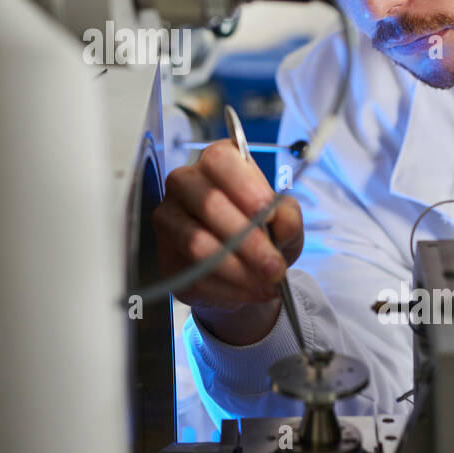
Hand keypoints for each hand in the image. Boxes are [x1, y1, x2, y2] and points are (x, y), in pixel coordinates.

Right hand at [152, 139, 303, 344]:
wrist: (245, 268)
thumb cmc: (262, 231)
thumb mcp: (285, 221)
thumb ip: (287, 216)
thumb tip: (279, 222)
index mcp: (217, 162)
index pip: (221, 161)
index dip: (245, 187)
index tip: (269, 214)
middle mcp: (185, 183)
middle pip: (208, 204)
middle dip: (248, 240)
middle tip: (274, 266)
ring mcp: (169, 219)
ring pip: (198, 243)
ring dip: (238, 269)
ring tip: (266, 283)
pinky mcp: (166, 256)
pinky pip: (195, 274)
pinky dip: (228, 289)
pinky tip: (249, 291)